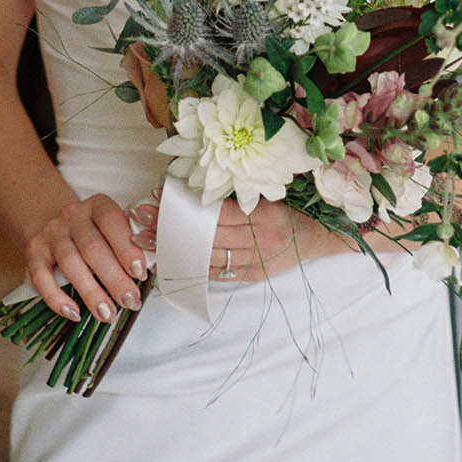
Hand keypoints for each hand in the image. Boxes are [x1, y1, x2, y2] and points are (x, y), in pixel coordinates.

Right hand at [25, 193, 148, 323]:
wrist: (50, 219)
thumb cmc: (91, 229)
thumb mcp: (111, 226)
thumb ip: (129, 243)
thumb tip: (151, 270)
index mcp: (97, 205)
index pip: (111, 221)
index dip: (126, 248)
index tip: (140, 272)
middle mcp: (72, 216)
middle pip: (92, 248)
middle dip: (114, 278)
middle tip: (129, 300)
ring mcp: (51, 234)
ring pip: (70, 263)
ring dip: (91, 292)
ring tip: (107, 313)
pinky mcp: (33, 252)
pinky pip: (41, 278)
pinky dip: (57, 298)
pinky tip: (74, 312)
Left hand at [128, 193, 348, 282]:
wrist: (319, 238)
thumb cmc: (291, 210)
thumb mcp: (267, 195)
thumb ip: (235, 195)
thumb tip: (192, 186)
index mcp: (263, 213)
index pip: (216, 212)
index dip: (185, 207)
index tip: (157, 198)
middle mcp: (259, 239)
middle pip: (206, 235)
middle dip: (171, 228)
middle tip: (142, 220)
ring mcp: (255, 260)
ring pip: (207, 256)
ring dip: (175, 249)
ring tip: (147, 242)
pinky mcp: (252, 275)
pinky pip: (217, 272)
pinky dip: (193, 266)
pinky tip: (171, 260)